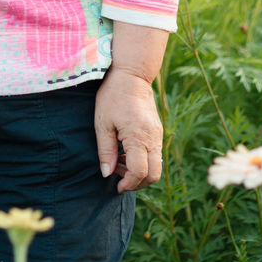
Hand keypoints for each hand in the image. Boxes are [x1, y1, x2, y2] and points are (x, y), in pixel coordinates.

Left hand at [94, 66, 162, 192]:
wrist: (132, 75)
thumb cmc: (113, 96)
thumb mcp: (102, 122)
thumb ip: (105, 150)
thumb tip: (107, 173)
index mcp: (138, 137)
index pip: (139, 172)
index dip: (128, 184)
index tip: (116, 186)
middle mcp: (153, 139)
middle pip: (154, 175)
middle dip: (137, 183)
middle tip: (118, 177)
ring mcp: (158, 135)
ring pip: (157, 166)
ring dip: (140, 172)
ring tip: (119, 161)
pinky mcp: (158, 131)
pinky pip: (155, 155)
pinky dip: (143, 161)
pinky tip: (126, 151)